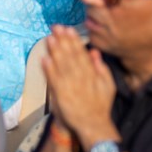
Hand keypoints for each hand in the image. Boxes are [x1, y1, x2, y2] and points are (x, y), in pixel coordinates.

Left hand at [42, 25, 117, 147]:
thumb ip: (101, 68)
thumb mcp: (107, 85)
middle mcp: (80, 78)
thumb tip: (94, 51)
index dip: (74, 40)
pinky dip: (49, 69)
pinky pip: (54, 80)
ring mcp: (70, 86)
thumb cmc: (99, 105)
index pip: (81, 54)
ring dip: (55, 51)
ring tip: (49, 38)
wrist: (93, 124)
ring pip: (61, 65)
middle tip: (56, 27)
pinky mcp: (61, 95)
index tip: (68, 29)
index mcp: (91, 74)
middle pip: (70, 56)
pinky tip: (44, 58)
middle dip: (63, 40)